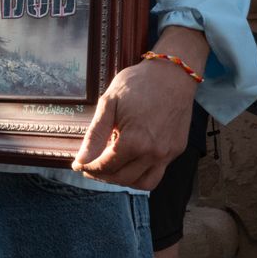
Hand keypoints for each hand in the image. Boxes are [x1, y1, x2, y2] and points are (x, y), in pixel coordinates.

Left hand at [71, 57, 198, 189]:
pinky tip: (129, 160)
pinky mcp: (177, 150)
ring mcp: (168, 153)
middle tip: (91, 166)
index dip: (89, 168)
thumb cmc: (138, 84)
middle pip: (122, 178)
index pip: (106, 167)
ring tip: (111, 167)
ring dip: (124, 180)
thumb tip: (81, 160)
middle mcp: (154, 152)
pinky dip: (141, 173)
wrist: (172, 74)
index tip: (79, 164)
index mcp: (135, 141)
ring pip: (143, 183)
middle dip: (102, 176)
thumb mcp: (109, 104)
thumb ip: (95, 135)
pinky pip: (158, 173)